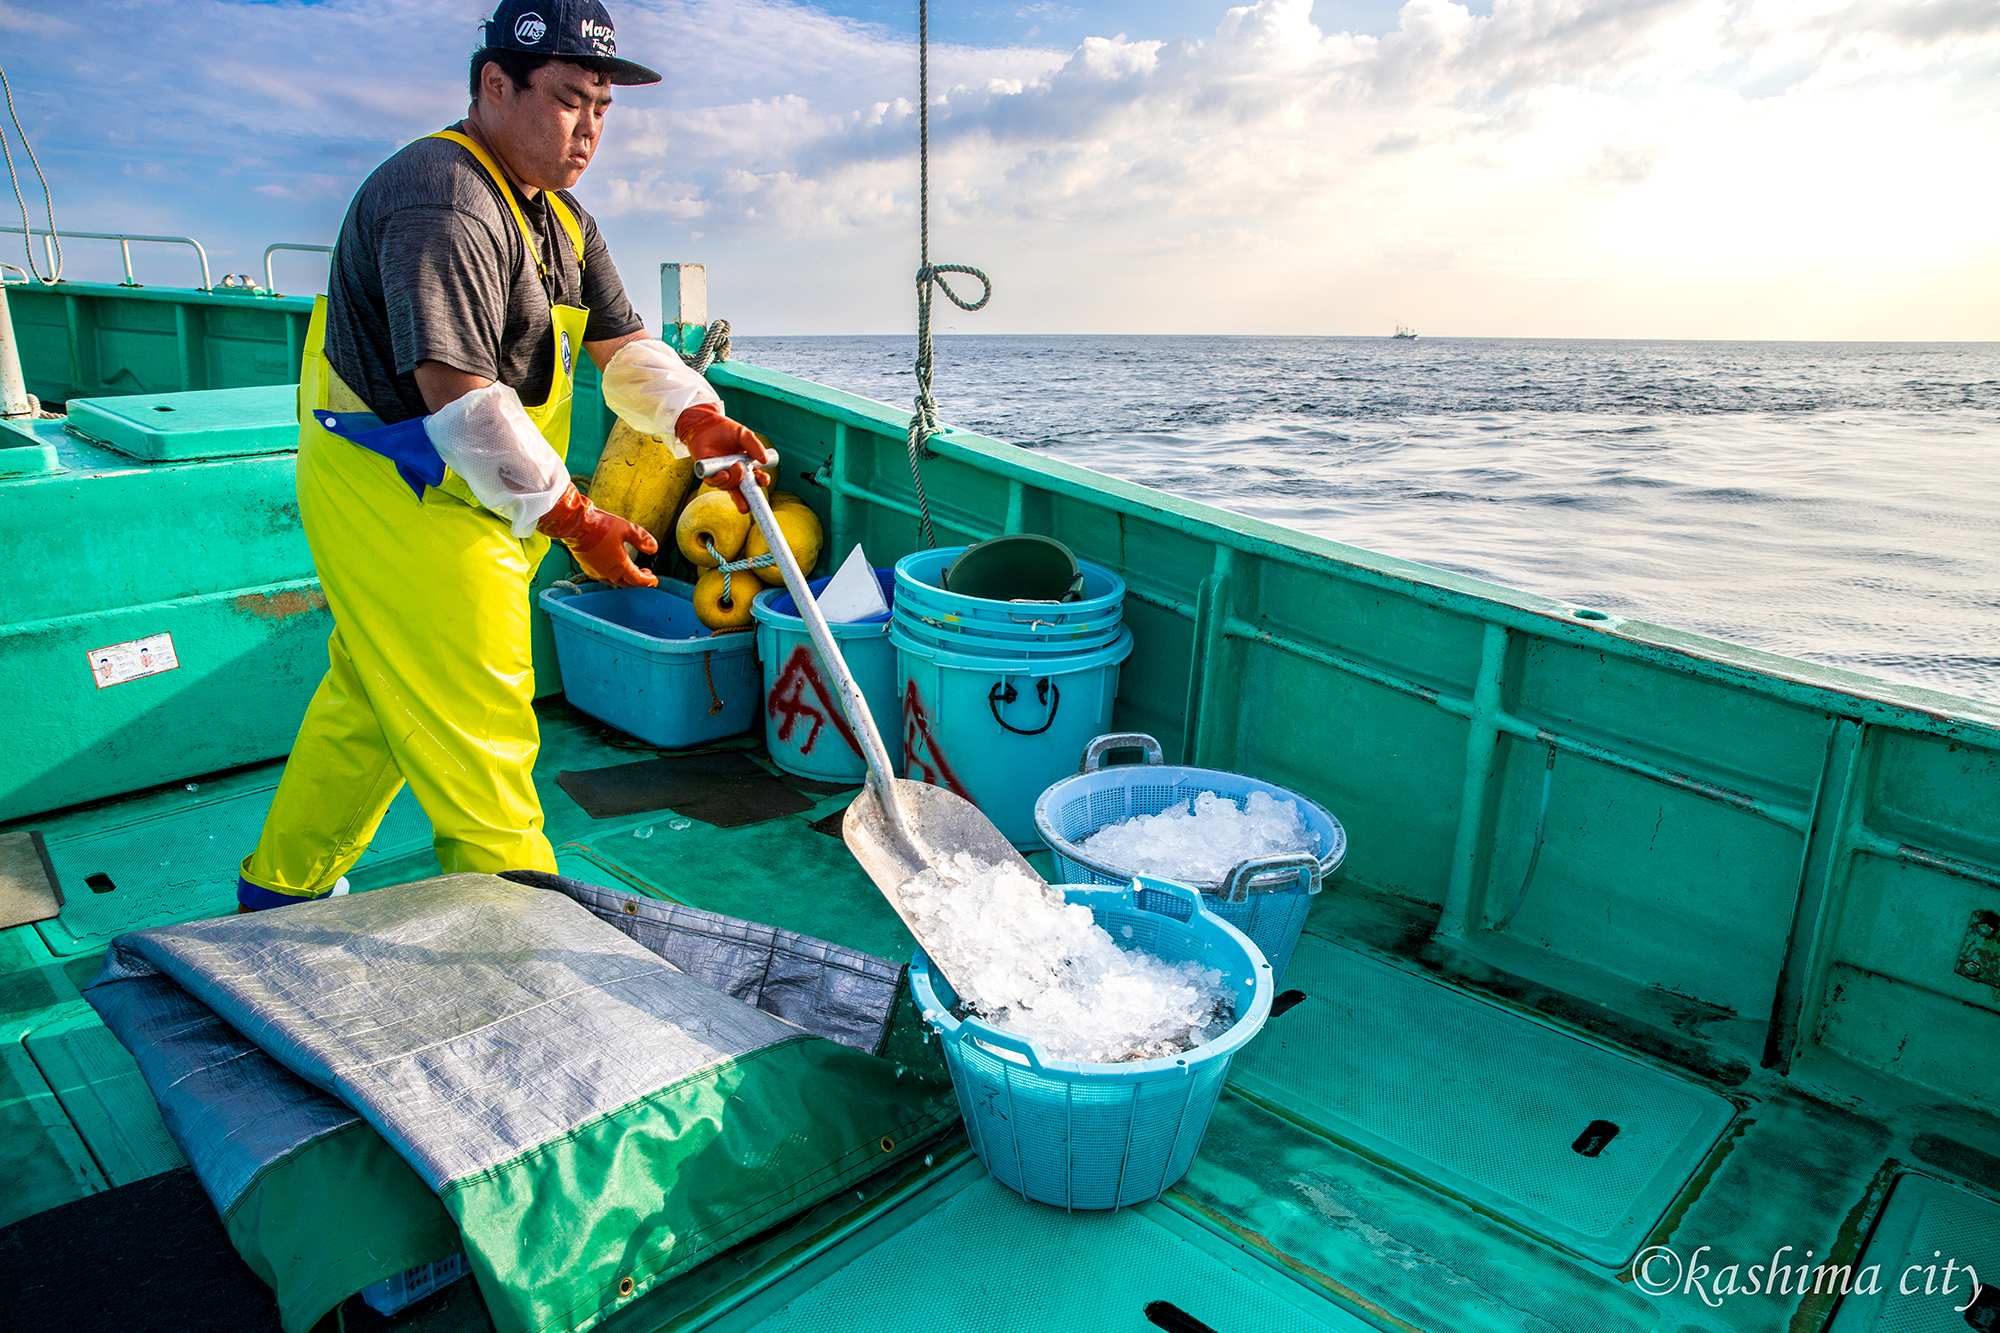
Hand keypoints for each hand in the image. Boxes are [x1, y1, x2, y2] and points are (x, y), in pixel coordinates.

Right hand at [537, 484, 658, 587]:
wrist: (575, 524)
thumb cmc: (600, 526)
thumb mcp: (627, 528)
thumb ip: (642, 539)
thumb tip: (654, 548)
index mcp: (619, 566)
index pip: (637, 580)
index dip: (648, 581)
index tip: (654, 581)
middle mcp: (607, 573)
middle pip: (626, 583)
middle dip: (638, 580)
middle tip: (646, 574)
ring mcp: (595, 571)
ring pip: (614, 581)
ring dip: (625, 578)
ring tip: (631, 569)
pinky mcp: (586, 567)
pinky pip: (603, 576)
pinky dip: (612, 575)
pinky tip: (614, 566)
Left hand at [676, 403, 772, 511]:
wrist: (705, 423)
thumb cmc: (725, 430)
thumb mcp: (743, 435)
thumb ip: (754, 446)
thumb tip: (765, 460)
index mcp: (746, 467)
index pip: (755, 479)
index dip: (760, 482)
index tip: (764, 479)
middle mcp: (733, 474)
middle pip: (742, 491)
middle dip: (747, 499)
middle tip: (751, 501)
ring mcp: (720, 475)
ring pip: (728, 487)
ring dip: (734, 481)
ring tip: (738, 467)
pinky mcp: (707, 474)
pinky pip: (713, 482)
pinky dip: (720, 480)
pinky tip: (725, 474)